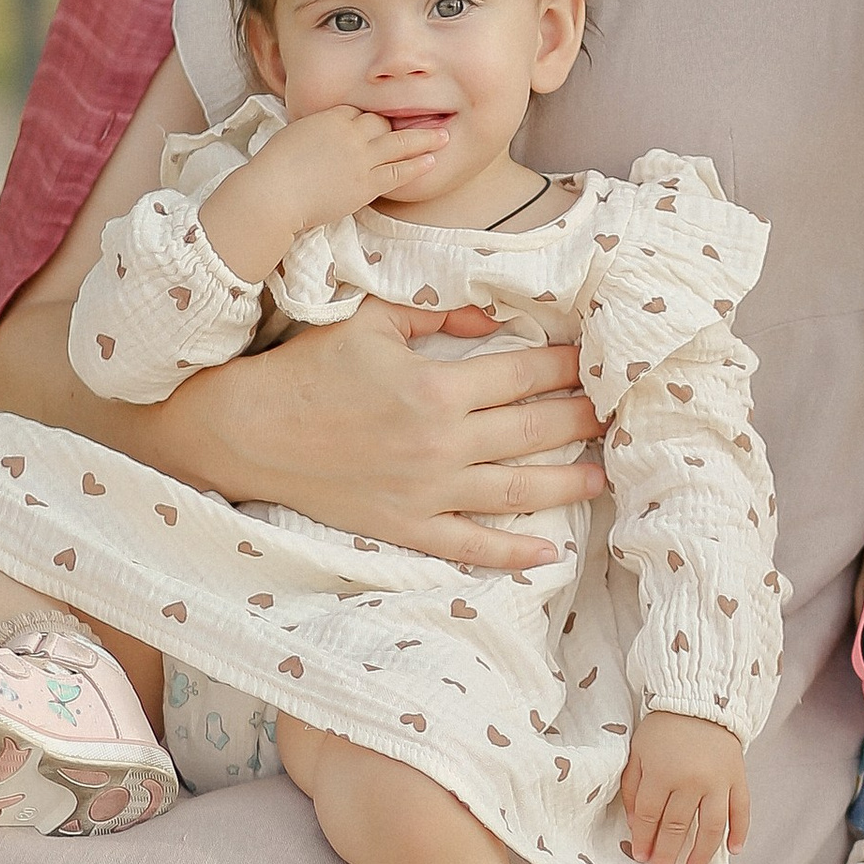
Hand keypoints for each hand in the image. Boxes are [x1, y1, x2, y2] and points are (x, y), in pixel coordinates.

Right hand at [149, 297, 603, 574]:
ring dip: (567, 481)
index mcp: (435, 386)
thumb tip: (491, 315)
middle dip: (581, 417)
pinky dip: (513, 551)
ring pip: (516, 489)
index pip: (522, 374)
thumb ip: (433, 312)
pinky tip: (550, 551)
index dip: (564, 365)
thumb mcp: (368, 321)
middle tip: (617, 410)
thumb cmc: (305, 368)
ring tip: (604, 473)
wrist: (247, 431)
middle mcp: (440, 443)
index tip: (594, 357)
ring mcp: (426, 491)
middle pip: (532, 429)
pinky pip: (471, 545)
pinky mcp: (406, 527)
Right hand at [197, 105, 440, 277]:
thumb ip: (312, 133)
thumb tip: (318, 138)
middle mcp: (350, 132)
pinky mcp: (367, 183)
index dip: (367, 119)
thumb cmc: (273, 168)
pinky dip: (417, 165)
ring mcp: (362, 157)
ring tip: (443, 136)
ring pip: (399, 143)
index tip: (377, 124)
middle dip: (399, 123)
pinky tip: (431, 160)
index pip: (356, 112)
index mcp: (329, 117)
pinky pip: (399, 172)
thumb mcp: (293, 136)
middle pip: (381, 122)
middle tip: (423, 119)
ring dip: (424, 138)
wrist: (275, 192)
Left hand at [624, 712, 750, 863]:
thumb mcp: (637, 752)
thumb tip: (635, 823)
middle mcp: (691, 781)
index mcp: (661, 773)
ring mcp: (718, 781)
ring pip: (710, 826)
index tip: (640, 857)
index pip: (650, 816)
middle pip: (677, 826)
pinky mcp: (738, 778)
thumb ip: (633, 787)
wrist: (701, 699)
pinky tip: (733, 851)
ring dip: (701, 852)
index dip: (644, 839)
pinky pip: (741, 810)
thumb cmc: (664, 728)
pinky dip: (739, 832)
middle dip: (667, 853)